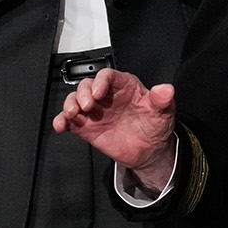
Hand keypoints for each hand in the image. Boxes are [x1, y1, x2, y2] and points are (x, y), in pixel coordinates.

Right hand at [53, 67, 179, 188]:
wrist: (149, 151)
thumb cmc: (155, 125)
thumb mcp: (163, 112)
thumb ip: (162, 100)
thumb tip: (166, 89)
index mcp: (124, 86)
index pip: (108, 76)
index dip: (101, 81)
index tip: (98, 93)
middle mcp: (106, 95)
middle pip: (87, 85)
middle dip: (82, 93)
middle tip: (87, 106)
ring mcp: (94, 111)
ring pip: (75, 100)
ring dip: (70, 104)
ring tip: (72, 114)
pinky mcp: (86, 127)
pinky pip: (69, 121)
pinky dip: (61, 121)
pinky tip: (61, 125)